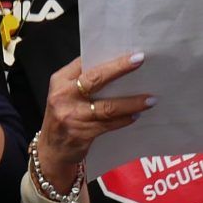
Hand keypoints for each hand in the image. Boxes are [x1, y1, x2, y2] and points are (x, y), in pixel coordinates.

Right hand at [34, 52, 149, 184]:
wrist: (52, 150)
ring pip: (107, 106)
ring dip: (131, 103)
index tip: (130, 52)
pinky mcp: (81, 134)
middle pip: (95, 79)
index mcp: (60, 81)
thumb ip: (83, 80)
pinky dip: (124, 120)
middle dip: (119, 68)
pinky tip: (136, 115)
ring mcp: (71, 116)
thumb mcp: (65, 94)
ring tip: (150, 99)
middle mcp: (63, 96)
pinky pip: (109, 124)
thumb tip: (117, 66)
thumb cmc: (64, 115)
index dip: (108, 57)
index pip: (85, 62)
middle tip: (140, 61)